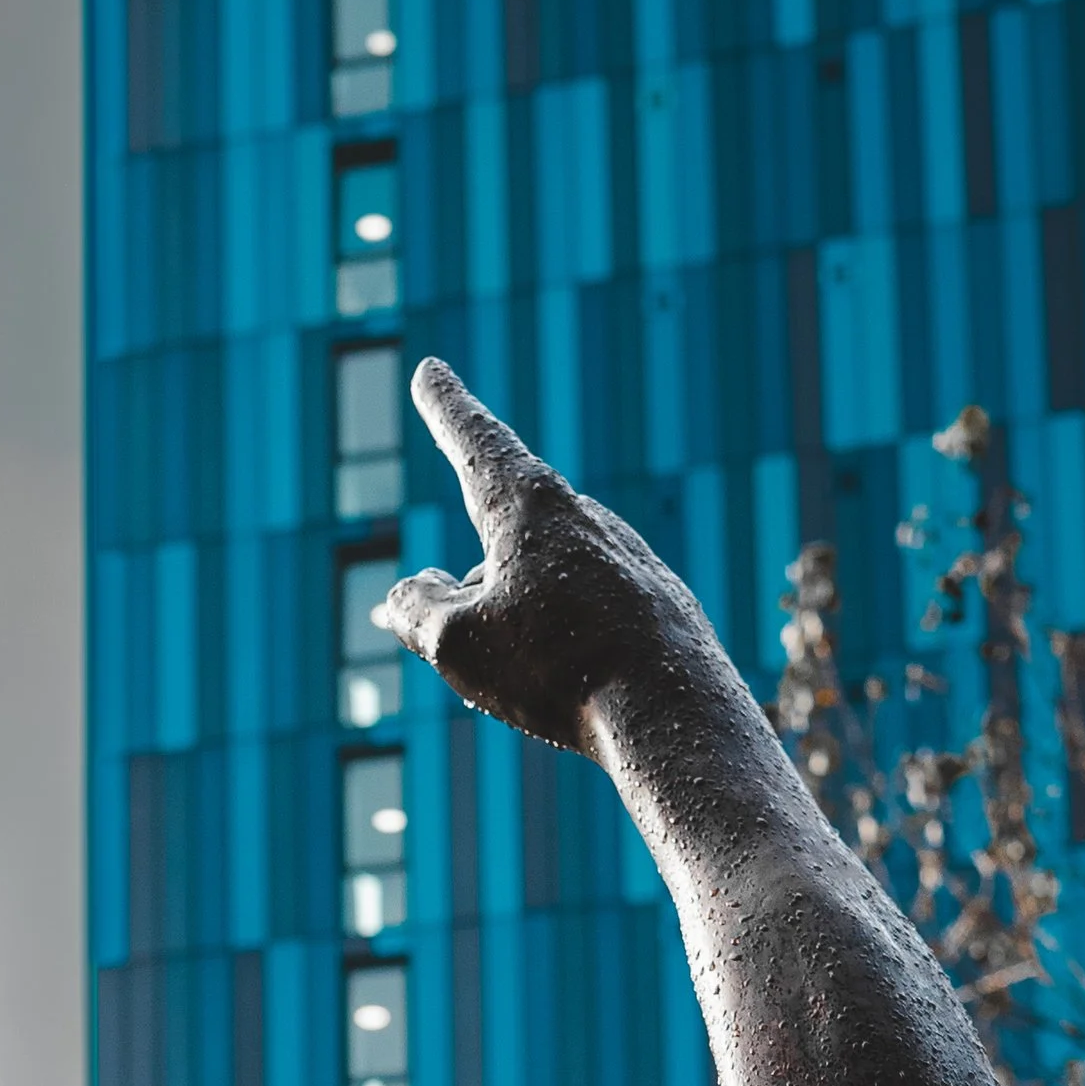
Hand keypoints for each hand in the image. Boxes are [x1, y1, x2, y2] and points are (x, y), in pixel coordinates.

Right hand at [374, 361, 721, 754]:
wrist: (674, 713)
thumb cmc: (558, 670)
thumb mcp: (456, 643)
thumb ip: (417, 607)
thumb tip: (410, 591)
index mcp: (529, 504)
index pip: (475, 441)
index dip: (446, 409)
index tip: (431, 371)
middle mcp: (583, 515)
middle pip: (502, 537)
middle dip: (474, 586)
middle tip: (460, 642)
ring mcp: (624, 554)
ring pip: (541, 578)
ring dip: (516, 622)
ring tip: (522, 683)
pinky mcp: (654, 597)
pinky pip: (586, 609)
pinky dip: (562, 642)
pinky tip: (570, 687)